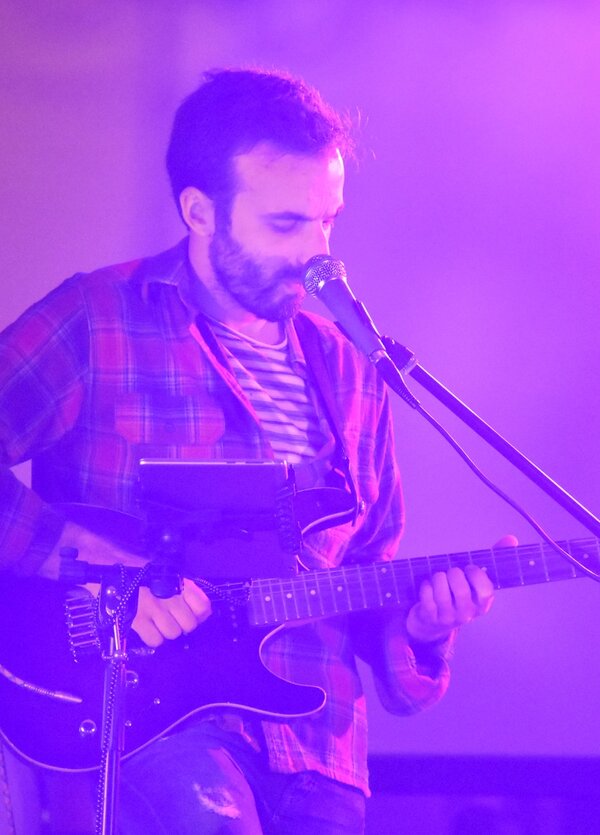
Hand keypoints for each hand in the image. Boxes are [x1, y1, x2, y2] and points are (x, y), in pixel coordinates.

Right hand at [41, 520, 211, 646]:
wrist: (106, 564)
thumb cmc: (135, 566)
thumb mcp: (162, 570)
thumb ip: (180, 586)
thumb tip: (198, 608)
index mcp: (177, 581)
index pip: (203, 606)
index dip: (200, 615)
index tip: (192, 614)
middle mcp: (169, 595)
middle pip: (189, 625)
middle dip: (182, 625)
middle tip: (171, 620)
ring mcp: (154, 608)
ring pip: (173, 633)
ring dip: (166, 631)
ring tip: (156, 623)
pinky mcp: (137, 619)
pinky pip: (155, 640)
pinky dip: (152, 638)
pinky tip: (146, 628)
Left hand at [406, 535, 516, 643]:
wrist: (434, 622)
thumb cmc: (460, 593)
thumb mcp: (477, 580)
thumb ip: (493, 559)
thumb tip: (512, 539)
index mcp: (483, 603)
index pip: (485, 591)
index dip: (476, 575)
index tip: (468, 568)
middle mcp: (467, 613)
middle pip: (461, 590)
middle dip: (453, 573)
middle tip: (451, 571)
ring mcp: (449, 617)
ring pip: (442, 593)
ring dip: (438, 578)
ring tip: (439, 577)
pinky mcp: (431, 617)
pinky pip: (427, 596)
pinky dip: (426, 586)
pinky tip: (429, 585)